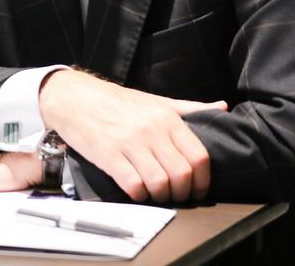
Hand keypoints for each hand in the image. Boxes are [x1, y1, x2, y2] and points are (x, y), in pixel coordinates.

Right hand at [39, 69, 225, 202]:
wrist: (73, 97)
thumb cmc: (114, 101)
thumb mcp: (155, 100)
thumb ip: (188, 108)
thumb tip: (222, 108)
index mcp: (166, 118)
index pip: (199, 157)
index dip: (203, 180)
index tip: (197, 189)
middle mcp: (151, 130)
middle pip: (182, 174)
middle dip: (183, 193)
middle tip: (176, 195)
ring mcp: (128, 143)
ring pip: (160, 183)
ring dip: (161, 196)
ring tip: (156, 194)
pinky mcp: (107, 155)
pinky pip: (133, 185)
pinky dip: (139, 195)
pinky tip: (136, 190)